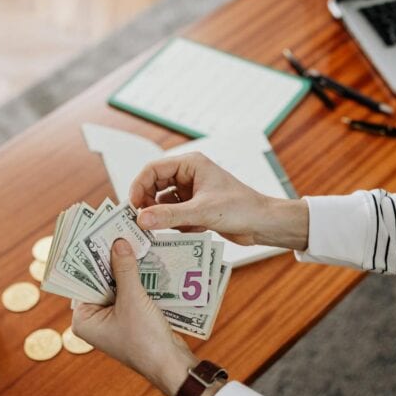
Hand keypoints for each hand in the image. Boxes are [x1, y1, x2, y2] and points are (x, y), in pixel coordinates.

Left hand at [71, 239, 195, 395]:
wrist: (171, 365)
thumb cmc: (145, 339)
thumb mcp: (133, 300)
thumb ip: (125, 269)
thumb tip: (118, 242)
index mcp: (83, 320)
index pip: (82, 281)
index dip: (90, 258)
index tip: (96, 234)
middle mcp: (94, 320)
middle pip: (99, 281)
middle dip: (110, 260)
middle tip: (116, 232)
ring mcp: (112, 320)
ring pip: (116, 286)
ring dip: (125, 268)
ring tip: (131, 241)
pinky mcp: (130, 319)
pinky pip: (129, 293)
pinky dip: (136, 279)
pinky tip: (144, 260)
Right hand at [128, 152, 308, 250]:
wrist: (263, 224)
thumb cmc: (241, 208)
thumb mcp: (202, 212)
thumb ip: (169, 216)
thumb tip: (140, 219)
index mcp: (190, 164)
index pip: (153, 169)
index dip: (138, 186)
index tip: (132, 207)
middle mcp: (189, 175)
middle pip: (154, 186)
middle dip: (149, 204)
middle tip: (141, 222)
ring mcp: (192, 192)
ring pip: (164, 203)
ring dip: (163, 217)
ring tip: (164, 230)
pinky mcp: (196, 208)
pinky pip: (174, 215)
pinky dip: (176, 225)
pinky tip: (190, 231)